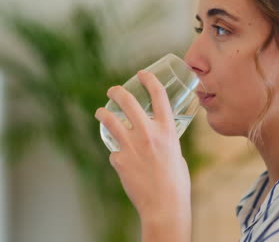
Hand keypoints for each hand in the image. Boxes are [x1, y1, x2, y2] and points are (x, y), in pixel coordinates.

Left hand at [94, 70, 191, 222]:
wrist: (164, 205)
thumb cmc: (176, 182)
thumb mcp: (177, 153)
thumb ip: (166, 141)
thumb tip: (158, 137)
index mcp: (167, 130)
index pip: (158, 96)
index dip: (149, 80)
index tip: (142, 74)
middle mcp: (148, 134)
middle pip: (127, 101)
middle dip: (117, 92)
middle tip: (112, 91)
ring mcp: (131, 146)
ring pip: (110, 120)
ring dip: (103, 113)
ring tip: (101, 112)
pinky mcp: (119, 160)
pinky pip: (114, 151)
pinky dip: (116, 152)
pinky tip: (121, 158)